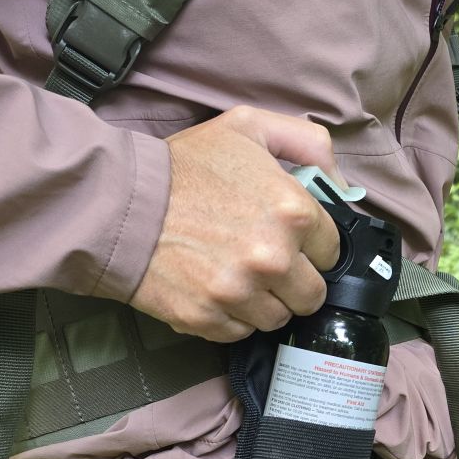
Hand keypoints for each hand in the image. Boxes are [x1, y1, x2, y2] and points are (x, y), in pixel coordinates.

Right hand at [127, 107, 343, 342]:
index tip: (290, 238)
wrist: (117, 202)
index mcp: (294, 212)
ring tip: (236, 273)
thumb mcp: (248, 127)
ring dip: (263, 301)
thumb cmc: (184, 165)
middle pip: (312, 294)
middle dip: (293, 279)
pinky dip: (231, 316)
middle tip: (264, 261)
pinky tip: (212, 287)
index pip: (332, 251)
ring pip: (277, 317)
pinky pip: (240, 331)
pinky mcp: (209, 319)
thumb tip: (341, 184)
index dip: (311, 245)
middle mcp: (273, 258)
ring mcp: (240, 293)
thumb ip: (307, 144)